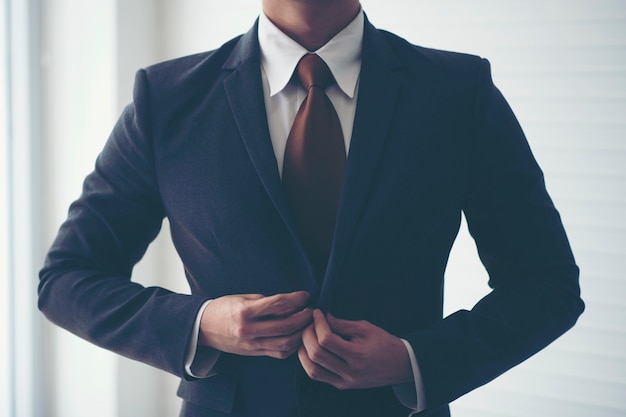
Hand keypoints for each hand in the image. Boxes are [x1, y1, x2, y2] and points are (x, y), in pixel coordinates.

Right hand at [199, 291, 312, 358]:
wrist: (204, 328)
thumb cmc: (224, 308)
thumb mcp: (243, 298)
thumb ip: (266, 301)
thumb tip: (291, 302)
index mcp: (245, 312)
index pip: (278, 304)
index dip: (296, 298)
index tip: (306, 295)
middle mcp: (249, 330)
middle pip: (286, 326)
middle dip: (303, 317)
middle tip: (312, 310)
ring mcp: (252, 345)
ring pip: (285, 343)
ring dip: (301, 333)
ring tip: (308, 323)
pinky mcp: (254, 353)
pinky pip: (279, 353)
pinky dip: (293, 345)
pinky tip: (298, 336)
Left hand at [298, 310, 412, 388]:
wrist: (400, 365)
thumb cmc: (384, 343)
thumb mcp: (365, 328)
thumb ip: (341, 323)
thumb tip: (322, 316)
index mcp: (357, 356)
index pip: (326, 340)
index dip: (318, 323)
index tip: (317, 312)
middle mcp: (349, 372)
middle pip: (316, 354)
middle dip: (307, 334)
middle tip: (310, 322)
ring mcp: (344, 382)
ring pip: (312, 369)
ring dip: (304, 350)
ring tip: (308, 335)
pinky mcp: (341, 385)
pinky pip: (318, 375)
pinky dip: (309, 362)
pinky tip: (311, 349)